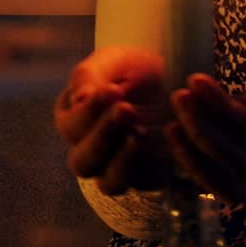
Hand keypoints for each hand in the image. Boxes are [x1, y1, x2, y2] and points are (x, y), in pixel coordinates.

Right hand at [54, 46, 171, 194]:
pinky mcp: (148, 175)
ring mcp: (116, 168)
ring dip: (123, 161)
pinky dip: (154, 170)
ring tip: (142, 134)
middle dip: (104, 136)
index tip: (114, 90)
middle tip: (127, 109)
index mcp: (73, 119)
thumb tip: (79, 98)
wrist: (174, 76)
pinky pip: (145, 184)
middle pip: (83, 161)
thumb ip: (90, 75)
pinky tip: (162, 147)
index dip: (90, 111)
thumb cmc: (134, 68)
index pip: (71, 126)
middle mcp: (89, 150)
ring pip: (109, 183)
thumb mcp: (113, 62)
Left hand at [167, 45, 245, 203]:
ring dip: (196, 158)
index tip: (195, 80)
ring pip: (232, 187)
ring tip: (173, 124)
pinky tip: (181, 141)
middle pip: (243, 161)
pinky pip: (227, 191)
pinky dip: (200, 171)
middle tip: (180, 96)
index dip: (223, 109)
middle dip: (203, 130)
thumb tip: (242, 106)